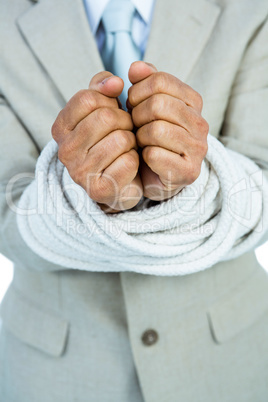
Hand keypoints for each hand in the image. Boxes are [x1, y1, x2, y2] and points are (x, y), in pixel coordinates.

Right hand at [51, 71, 142, 211]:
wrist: (119, 180)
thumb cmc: (111, 140)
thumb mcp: (103, 108)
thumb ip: (103, 88)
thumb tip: (114, 81)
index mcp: (60, 127)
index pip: (88, 98)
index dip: (110, 101)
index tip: (114, 111)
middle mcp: (64, 151)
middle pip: (105, 117)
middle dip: (125, 121)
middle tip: (125, 132)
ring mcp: (80, 172)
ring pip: (121, 139)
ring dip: (132, 141)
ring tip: (127, 149)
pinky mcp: (98, 189)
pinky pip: (128, 162)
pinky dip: (135, 161)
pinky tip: (129, 165)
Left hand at [128, 61, 208, 200]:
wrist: (156, 175)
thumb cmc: (150, 137)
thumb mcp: (146, 105)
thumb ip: (143, 82)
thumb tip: (135, 67)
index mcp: (193, 101)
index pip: (160, 81)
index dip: (137, 91)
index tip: (132, 105)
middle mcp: (201, 123)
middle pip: (157, 105)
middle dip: (136, 115)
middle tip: (134, 126)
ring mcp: (198, 149)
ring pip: (155, 130)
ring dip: (139, 137)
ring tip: (140, 142)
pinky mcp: (188, 171)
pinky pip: (154, 155)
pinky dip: (143, 156)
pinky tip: (146, 159)